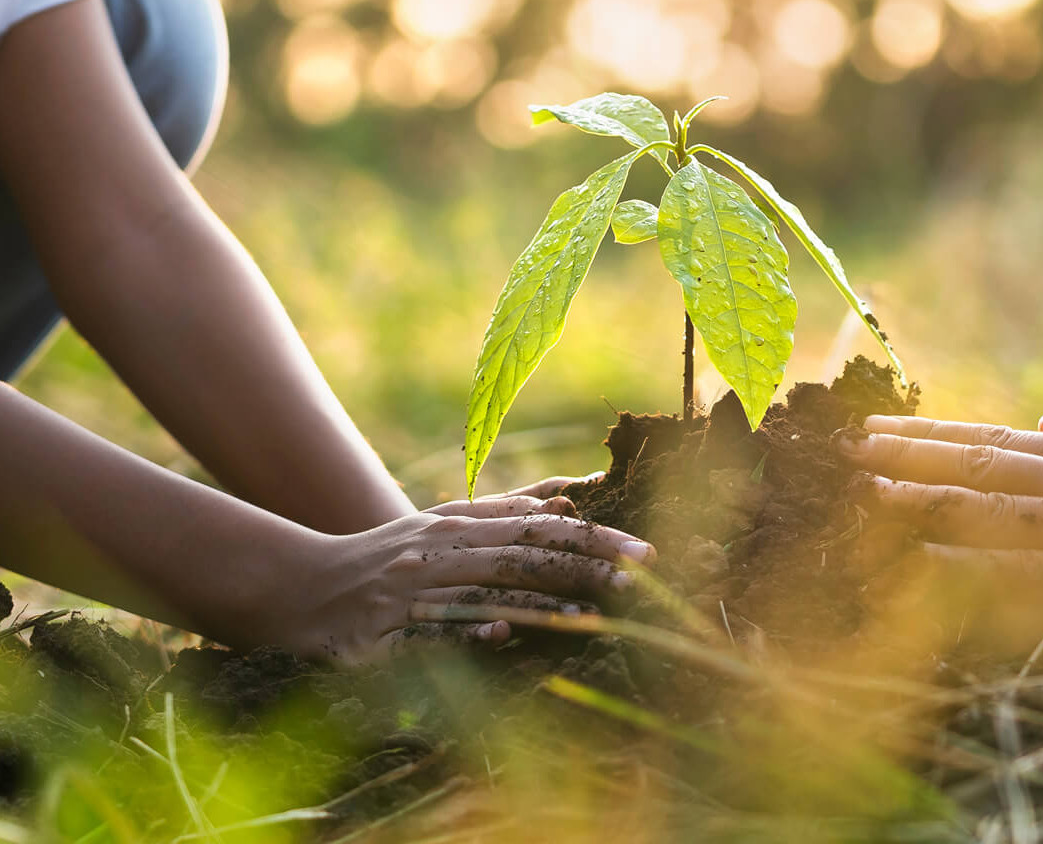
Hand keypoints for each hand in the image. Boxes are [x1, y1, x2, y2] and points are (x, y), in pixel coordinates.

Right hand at [277, 477, 650, 663]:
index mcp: (457, 527)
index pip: (538, 529)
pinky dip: (463, 633)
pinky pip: (427, 635)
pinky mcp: (380, 637)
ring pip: (481, 592)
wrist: (297, 586)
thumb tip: (568, 505)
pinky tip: (499, 635)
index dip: (594, 539)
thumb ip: (504, 514)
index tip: (646, 550)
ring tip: (591, 611)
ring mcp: (410, 593)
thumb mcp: (443, 526)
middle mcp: (438, 553)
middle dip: (584, 564)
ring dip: (538, 602)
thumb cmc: (384, 558)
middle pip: (520, 555)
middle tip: (642, 575)